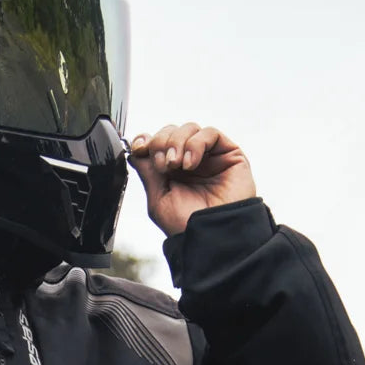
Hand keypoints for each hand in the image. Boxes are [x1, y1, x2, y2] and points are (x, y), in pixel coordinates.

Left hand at [128, 123, 256, 236]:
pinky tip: (190, 164)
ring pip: (188, 128)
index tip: (139, 148)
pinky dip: (195, 144)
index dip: (146, 140)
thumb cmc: (186, 224)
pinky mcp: (230, 154)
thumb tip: (135, 151)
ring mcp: (209, 157)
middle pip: (170, 132)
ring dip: (176, 142)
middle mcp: (190, 162)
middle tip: (163, 166)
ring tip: (176, 165)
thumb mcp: (158, 198)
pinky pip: (210, 133)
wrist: (212, 235)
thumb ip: (148, 172)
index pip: (157, 143)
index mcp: (171, 173)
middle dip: (160, 143)